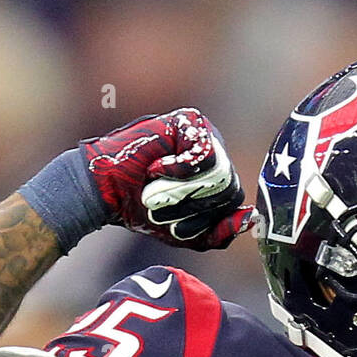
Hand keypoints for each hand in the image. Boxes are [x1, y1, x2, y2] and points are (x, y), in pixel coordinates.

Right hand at [81, 109, 255, 250]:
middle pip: (230, 188)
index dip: (206, 218)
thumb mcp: (189, 235)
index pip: (234, 202)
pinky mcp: (190, 121)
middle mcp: (215, 152)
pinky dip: (178, 170)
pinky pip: (205, 155)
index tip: (176, 221)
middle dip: (194, 205)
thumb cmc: (144, 210)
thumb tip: (249, 217)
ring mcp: (204, 134)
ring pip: (220, 174)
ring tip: (158, 186)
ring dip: (184, 190)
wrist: (106, 192)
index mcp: (218, 177)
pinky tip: (156, 168)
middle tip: (163, 203)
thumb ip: (222, 233)